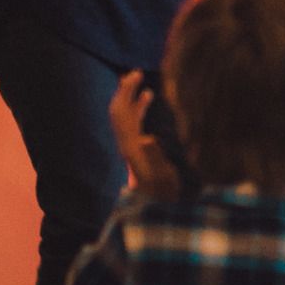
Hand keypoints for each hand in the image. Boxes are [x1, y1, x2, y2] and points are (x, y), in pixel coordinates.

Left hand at [109, 73, 184, 200]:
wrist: (159, 211)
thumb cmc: (166, 195)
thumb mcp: (164, 178)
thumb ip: (155, 157)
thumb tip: (147, 138)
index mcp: (132, 148)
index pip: (123, 115)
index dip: (127, 94)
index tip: (135, 76)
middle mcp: (128, 145)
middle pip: (119, 112)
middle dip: (124, 91)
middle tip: (134, 72)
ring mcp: (132, 148)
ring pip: (124, 116)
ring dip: (130, 97)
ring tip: (139, 80)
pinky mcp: (138, 150)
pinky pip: (133, 122)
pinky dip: (138, 107)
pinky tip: (150, 97)